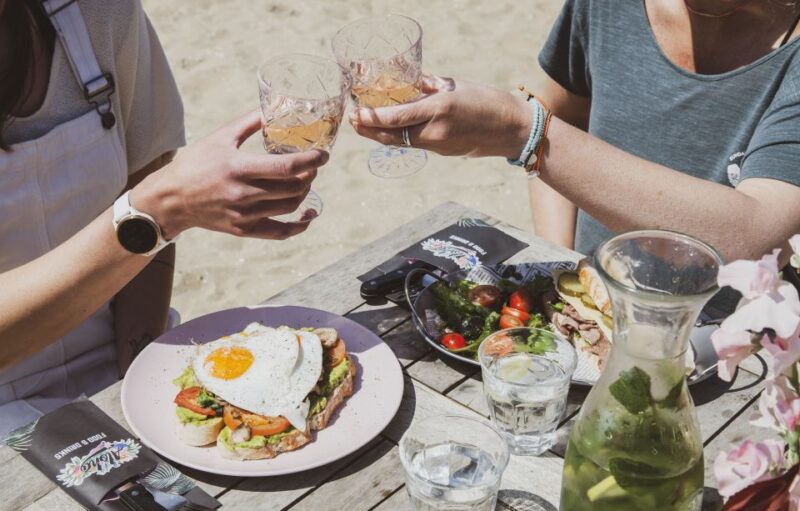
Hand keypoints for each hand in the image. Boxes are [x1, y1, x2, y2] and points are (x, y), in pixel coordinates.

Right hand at [132, 110, 327, 239]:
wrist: (171, 198)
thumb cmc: (196, 163)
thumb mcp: (221, 137)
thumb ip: (250, 122)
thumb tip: (275, 106)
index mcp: (239, 168)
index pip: (287, 167)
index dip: (312, 161)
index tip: (324, 154)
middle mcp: (244, 194)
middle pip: (294, 188)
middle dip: (310, 174)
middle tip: (313, 164)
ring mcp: (244, 215)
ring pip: (290, 207)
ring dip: (305, 193)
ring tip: (304, 180)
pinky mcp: (243, 229)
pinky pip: (280, 232)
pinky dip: (299, 226)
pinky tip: (308, 215)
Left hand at [350, 77, 531, 159]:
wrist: (512, 130)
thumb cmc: (488, 101)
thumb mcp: (457, 86)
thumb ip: (430, 86)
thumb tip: (410, 84)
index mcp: (439, 109)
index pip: (398, 117)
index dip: (374, 118)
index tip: (357, 114)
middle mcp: (436, 131)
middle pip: (394, 136)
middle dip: (370, 131)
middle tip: (353, 122)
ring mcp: (439, 145)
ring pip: (403, 142)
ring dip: (382, 136)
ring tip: (366, 128)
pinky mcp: (443, 152)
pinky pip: (417, 144)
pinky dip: (401, 138)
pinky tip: (393, 131)